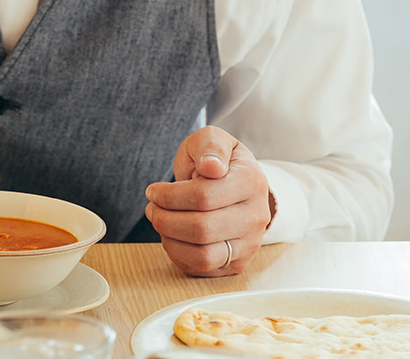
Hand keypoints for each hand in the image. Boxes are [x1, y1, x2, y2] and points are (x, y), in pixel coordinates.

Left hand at [144, 126, 272, 276]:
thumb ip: (210, 147)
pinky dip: (177, 254)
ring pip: (203, 255)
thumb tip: (212, 167)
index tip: (154, 190)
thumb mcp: (212, 140)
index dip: (169, 195)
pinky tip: (172, 236)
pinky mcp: (238, 263)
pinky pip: (202, 269)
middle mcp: (256, 217)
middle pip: (201, 229)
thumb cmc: (217, 161)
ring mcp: (250, 244)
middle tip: (152, 207)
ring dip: (169, 238)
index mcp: (251, 182)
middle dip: (165, 218)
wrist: (237, 185)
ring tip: (160, 221)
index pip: (203, 197)